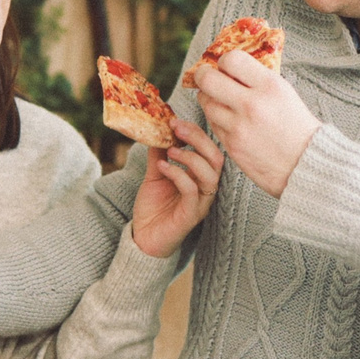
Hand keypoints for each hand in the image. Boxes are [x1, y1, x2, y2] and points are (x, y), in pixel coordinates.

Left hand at [129, 115, 225, 256]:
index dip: (196, 132)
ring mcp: (201, 202)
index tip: (175, 120)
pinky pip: (192, 191)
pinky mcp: (191, 215)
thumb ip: (159, 154)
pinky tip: (162, 167)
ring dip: (191, 157)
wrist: (143, 237)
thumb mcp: (155, 174)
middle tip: (177, 128)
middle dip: (199, 139)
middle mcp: (205, 188)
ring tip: (171, 150)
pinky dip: (178, 175)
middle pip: (216, 159)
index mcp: (200, 177)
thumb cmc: (153, 207)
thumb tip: (158, 129)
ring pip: (210, 175)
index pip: (209, 149)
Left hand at [190, 50, 319, 198]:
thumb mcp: (284, 91)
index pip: (231, 59)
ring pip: (206, 103)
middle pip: (208, 80)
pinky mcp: (232, 145)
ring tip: (217, 98)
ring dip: (208, 98)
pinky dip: (215, 118)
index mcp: (269, 86)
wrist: (304, 162)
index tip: (225, 66)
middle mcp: (252, 104)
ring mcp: (239, 127)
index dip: (224, 60)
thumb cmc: (296, 125)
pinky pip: (213, 124)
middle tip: (204, 76)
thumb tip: (230, 66)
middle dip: (203, 75)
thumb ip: (258, 78)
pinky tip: (226, 117)